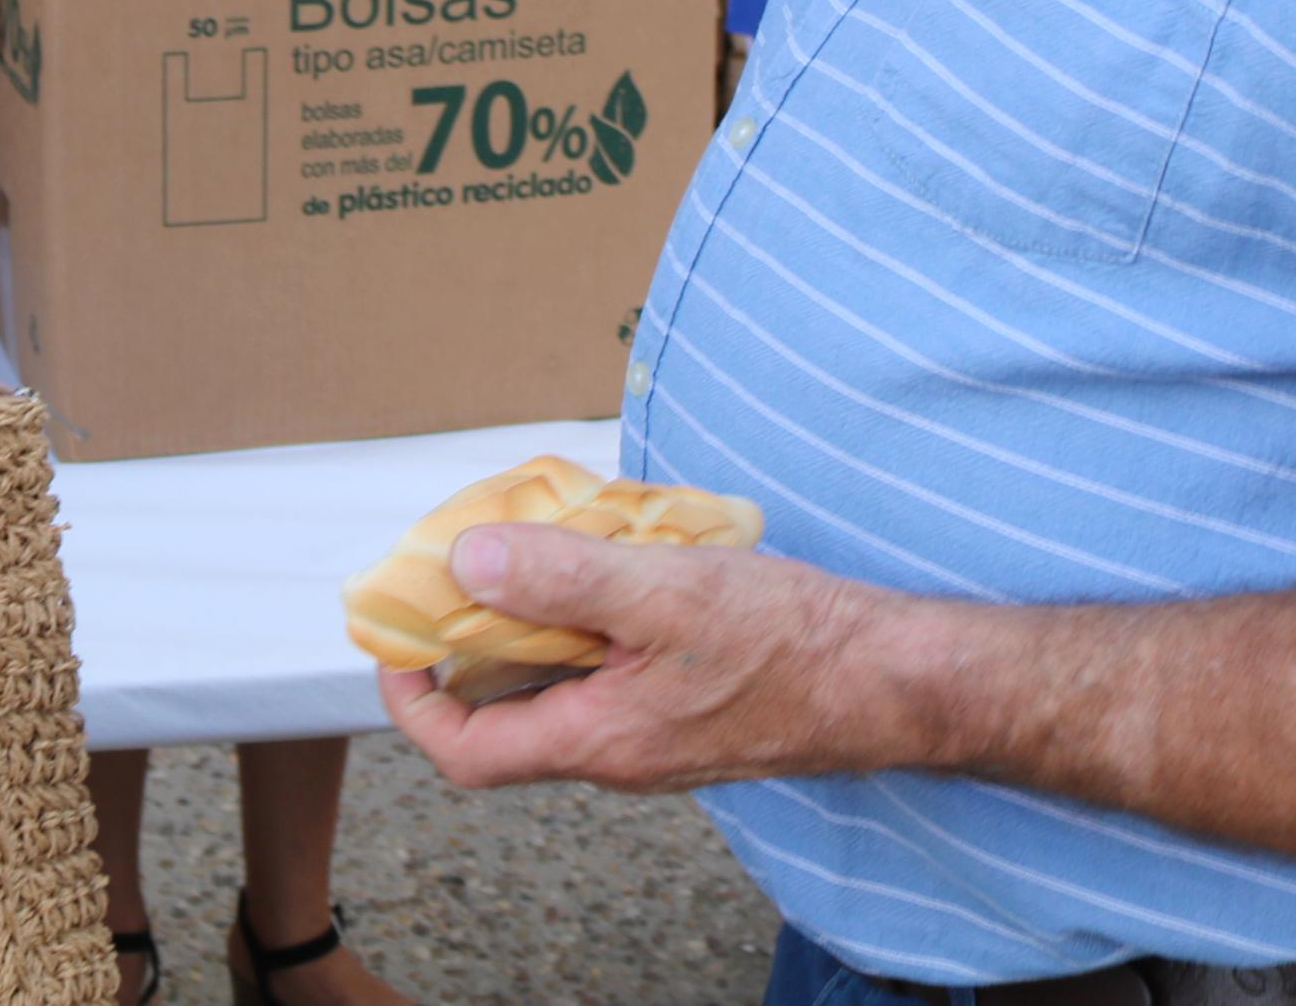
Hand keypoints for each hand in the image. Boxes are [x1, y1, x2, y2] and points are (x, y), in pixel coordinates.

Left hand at [376, 520, 917, 796]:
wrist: (898, 679)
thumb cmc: (795, 646)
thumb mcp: (665, 594)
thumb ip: (561, 580)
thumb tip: (465, 565)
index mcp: (598, 740)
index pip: (467, 751)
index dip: (414, 698)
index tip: (397, 635)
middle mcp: (619, 750)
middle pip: (508, 711)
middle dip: (472, 639)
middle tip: (462, 563)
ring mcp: (656, 733)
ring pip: (562, 683)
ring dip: (535, 619)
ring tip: (536, 544)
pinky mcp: (689, 707)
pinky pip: (611, 669)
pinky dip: (590, 617)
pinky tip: (613, 560)